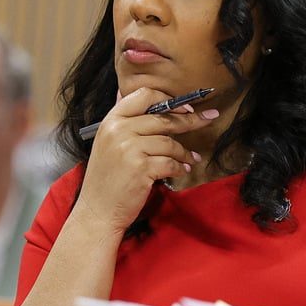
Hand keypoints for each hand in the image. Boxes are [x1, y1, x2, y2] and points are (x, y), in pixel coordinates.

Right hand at [75, 88, 216, 232]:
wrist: (97, 210)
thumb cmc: (107, 178)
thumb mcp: (107, 143)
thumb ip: (125, 121)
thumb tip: (142, 96)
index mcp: (111, 120)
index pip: (143, 95)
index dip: (169, 99)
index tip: (186, 107)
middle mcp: (118, 131)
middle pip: (163, 118)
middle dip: (190, 120)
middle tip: (208, 119)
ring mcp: (129, 149)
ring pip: (170, 142)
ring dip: (184, 152)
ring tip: (191, 158)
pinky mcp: (141, 168)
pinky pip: (170, 162)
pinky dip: (180, 167)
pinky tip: (182, 170)